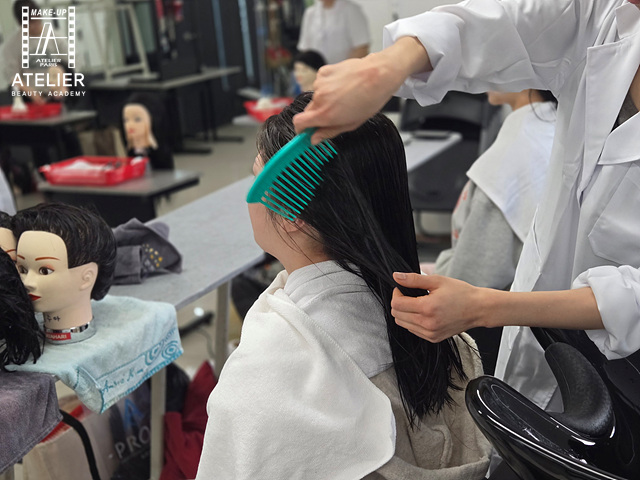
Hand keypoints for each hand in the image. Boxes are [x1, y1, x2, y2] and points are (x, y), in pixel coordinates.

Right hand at [293, 37, 431, 143]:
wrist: (379, 74)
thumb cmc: (370, 100)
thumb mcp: (351, 123)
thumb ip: (329, 132)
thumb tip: (314, 139)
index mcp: (325, 114)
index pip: (298, 122)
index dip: (301, 128)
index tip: (307, 130)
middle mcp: (319, 98)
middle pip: (309, 110)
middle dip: (318, 114)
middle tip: (335, 113)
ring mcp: (320, 83)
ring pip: (316, 97)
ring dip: (325, 99)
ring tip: (344, 96)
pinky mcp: (324, 72)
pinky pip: (321, 84)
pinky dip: (328, 86)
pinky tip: (343, 85)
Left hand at [391, 272, 483, 342]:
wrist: (478, 309)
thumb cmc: (460, 293)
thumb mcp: (437, 281)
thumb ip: (414, 279)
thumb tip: (396, 276)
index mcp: (427, 308)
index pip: (397, 304)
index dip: (396, 293)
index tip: (403, 288)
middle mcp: (427, 324)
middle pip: (397, 315)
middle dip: (398, 302)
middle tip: (409, 294)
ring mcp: (430, 333)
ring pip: (402, 324)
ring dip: (404, 312)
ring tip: (417, 303)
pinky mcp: (433, 338)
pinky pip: (413, 330)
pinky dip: (412, 321)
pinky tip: (423, 312)